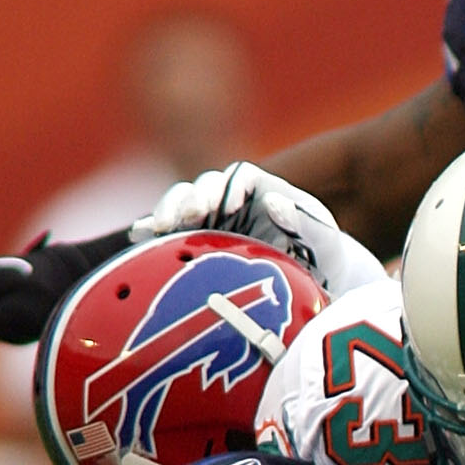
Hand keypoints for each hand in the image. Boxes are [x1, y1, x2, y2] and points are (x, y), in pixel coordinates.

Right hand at [132, 164, 384, 299]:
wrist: (314, 287)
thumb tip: (276, 202)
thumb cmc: (323, 259)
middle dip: (188, 199)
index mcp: (265, 192)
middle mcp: (235, 201)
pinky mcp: (197, 242)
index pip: (240, 177)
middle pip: (204, 186)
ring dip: (167, 212)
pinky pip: (171, 232)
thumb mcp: (324, 244)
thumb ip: (305, 224)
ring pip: (182, 206)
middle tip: (182, 218)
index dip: (228, 187)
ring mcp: (213, 221)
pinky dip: (154, 232)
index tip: (223, 209)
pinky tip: (139, 239)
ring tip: (155, 228)